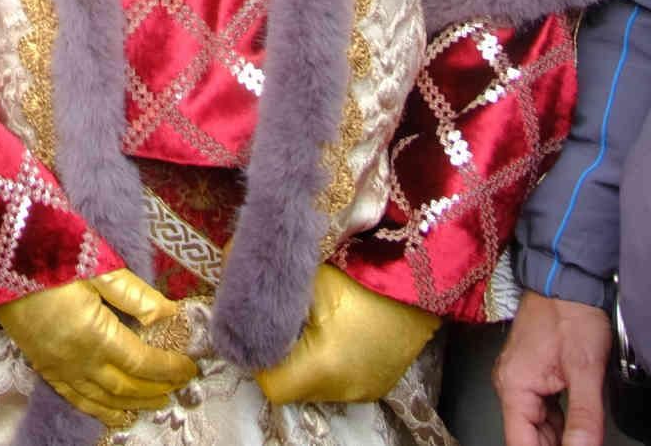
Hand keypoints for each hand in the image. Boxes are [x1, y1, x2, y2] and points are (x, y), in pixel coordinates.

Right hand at [0, 268, 197, 427]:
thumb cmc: (48, 253)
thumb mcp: (96, 266)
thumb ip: (134, 294)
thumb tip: (170, 314)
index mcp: (94, 334)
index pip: (142, 362)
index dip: (169, 368)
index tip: (190, 367)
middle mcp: (77, 359)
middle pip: (125, 386)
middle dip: (156, 389)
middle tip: (179, 387)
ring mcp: (57, 366)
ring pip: (101, 399)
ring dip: (131, 405)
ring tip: (155, 404)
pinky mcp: (42, 364)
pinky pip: (74, 397)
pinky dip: (96, 409)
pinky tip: (111, 413)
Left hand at [255, 264, 438, 405]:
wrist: (421, 277)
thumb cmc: (363, 275)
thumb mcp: (309, 276)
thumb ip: (267, 280)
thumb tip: (229, 261)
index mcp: (323, 368)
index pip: (270, 383)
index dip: (256, 354)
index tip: (256, 325)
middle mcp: (343, 390)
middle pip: (291, 385)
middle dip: (278, 353)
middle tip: (280, 317)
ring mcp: (363, 390)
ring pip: (313, 382)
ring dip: (302, 356)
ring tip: (309, 319)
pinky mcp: (377, 382)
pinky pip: (338, 377)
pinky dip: (327, 356)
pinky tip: (334, 327)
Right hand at [494, 291, 611, 445]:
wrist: (567, 280)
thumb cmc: (571, 315)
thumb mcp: (584, 368)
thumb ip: (584, 416)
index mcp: (514, 386)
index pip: (520, 444)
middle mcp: (510, 385)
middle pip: (528, 437)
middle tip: (582, 445)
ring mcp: (521, 380)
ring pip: (538, 427)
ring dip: (560, 441)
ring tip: (583, 440)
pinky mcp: (533, 375)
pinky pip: (544, 412)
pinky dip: (561, 426)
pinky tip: (578, 432)